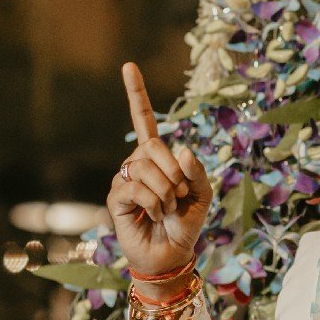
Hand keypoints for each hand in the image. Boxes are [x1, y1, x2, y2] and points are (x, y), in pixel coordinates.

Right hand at [107, 62, 211, 276]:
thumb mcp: (203, 194)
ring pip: (145, 168)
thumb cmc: (186, 223)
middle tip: (179, 195)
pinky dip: (155, 202)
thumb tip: (181, 148)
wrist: (172, 253)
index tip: (128, 66)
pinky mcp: (116, 198)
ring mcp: (125, 179)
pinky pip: (137, 188)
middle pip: (153, 147)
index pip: (144, 120)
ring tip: (167, 209)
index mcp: (159, 158)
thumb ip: (197, 170)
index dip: (137, 94)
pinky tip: (155, 214)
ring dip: (167, 192)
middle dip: (174, 172)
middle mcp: (137, 163)